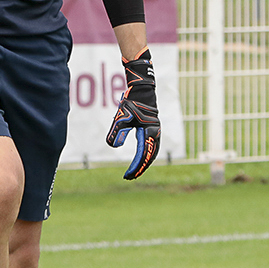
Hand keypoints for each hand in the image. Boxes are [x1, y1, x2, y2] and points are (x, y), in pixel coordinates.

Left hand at [105, 48, 159, 179]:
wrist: (142, 90)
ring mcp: (155, 132)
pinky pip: (151, 146)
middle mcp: (155, 134)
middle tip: (130, 177)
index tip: (128, 175)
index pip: (143, 155)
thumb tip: (113, 146)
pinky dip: (146, 155)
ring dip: (144, 162)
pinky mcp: (153, 130)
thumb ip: (116, 132)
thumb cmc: (131, 103)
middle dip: (140, 168)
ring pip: (152, 153)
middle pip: (150, 157)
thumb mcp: (121, 118)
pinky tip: (139, 158)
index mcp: (149, 132)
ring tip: (134, 171)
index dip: (136, 167)